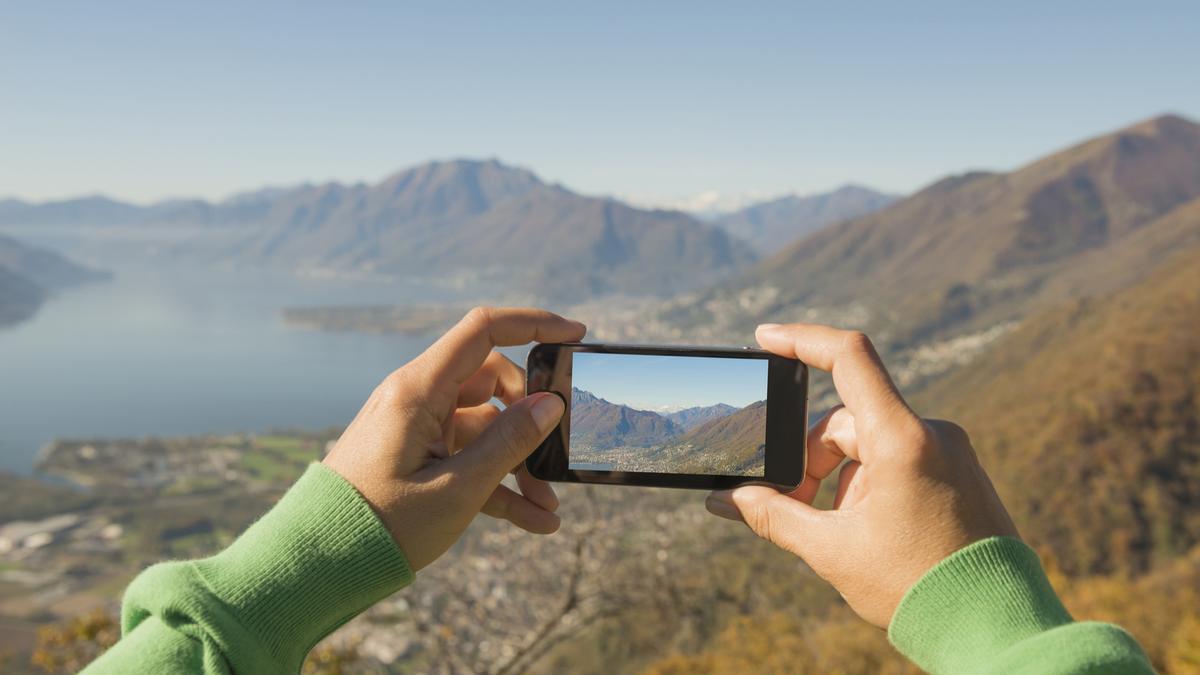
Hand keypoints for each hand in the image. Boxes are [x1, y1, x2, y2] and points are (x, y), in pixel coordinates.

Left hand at [323, 307, 584, 570]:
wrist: (321, 564)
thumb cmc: (383, 525)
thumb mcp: (458, 488)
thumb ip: (508, 443)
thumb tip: (550, 405)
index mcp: (419, 391)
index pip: (484, 331)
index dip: (533, 325)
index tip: (575, 335)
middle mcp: (417, 399)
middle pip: (493, 383)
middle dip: (531, 420)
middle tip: (555, 456)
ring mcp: (417, 428)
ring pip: (486, 427)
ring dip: (519, 463)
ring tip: (548, 506)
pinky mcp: (417, 456)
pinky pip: (468, 457)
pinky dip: (498, 484)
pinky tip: (533, 520)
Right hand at [705, 323, 1018, 626]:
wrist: (993, 627)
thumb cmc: (915, 588)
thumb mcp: (831, 551)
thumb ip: (773, 515)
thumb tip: (726, 498)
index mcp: (902, 440)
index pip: (848, 358)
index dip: (801, 339)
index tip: (764, 339)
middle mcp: (931, 433)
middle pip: (844, 420)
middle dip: (808, 460)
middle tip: (790, 507)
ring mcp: (948, 450)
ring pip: (868, 442)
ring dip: (836, 478)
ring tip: (832, 531)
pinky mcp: (957, 469)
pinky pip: (896, 456)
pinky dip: (866, 483)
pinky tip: (863, 529)